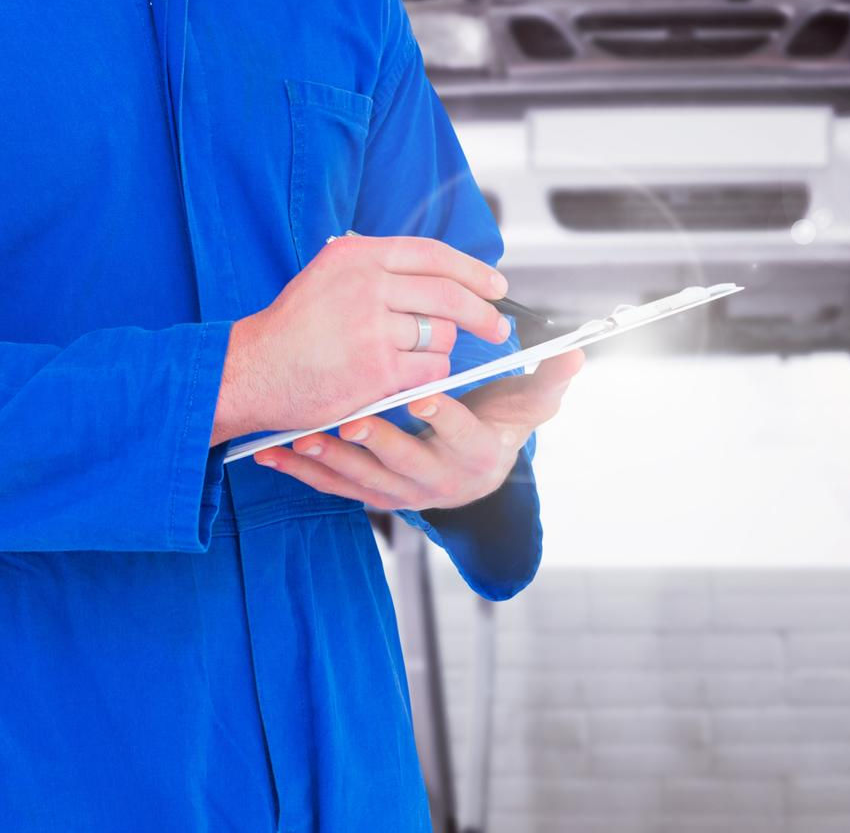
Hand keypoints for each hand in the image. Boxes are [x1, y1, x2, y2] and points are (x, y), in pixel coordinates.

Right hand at [210, 235, 509, 443]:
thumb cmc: (292, 328)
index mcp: (357, 256)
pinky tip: (410, 378)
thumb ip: (376, 266)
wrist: (254, 371)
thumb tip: (437, 272)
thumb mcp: (327, 275)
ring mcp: (374, 329)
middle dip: (483, 313)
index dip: (472, 270)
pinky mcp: (378, 371)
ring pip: (442, 336)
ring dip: (441, 349)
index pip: (433, 255)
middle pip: (449, 295)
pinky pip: (431, 370)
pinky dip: (430, 376)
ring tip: (417, 357)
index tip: (495, 285)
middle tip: (497, 326)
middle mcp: (367, 286)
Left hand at [251, 349, 583, 509]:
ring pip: (363, 481)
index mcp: (477, 456)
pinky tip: (273, 452)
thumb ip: (547, 381)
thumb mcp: (526, 408)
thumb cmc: (496, 426)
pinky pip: (333, 488)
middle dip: (377, 444)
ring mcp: (402, 494)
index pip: (462, 434)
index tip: (424, 393)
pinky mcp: (371, 496)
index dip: (444, 415)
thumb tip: (576, 353)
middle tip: (351, 421)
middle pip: (405, 464)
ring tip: (303, 436)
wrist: (474, 473)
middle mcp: (439, 483)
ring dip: (330, 460)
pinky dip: (303, 472)